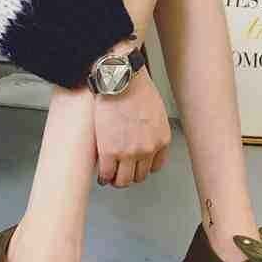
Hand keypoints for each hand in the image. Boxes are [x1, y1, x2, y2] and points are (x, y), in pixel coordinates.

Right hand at [94, 66, 170, 187]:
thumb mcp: (156, 111)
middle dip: (129, 174)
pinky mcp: (108, 152)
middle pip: (139, 176)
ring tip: (109, 175)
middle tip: (120, 171)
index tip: (136, 165)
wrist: (120, 81)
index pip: (155, 166)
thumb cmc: (136, 88)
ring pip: (123, 181)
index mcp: (161, 140)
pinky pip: (106, 174)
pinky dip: (103, 177)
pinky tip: (100, 174)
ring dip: (116, 180)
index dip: (143, 167)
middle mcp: (147, 149)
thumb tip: (143, 137)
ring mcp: (128, 153)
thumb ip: (152, 129)